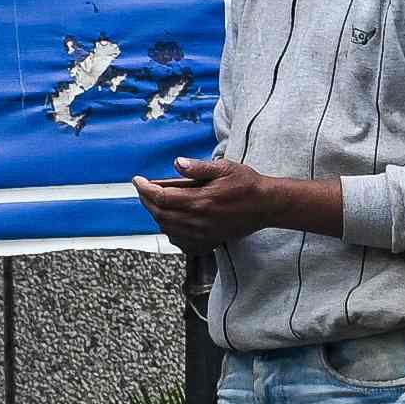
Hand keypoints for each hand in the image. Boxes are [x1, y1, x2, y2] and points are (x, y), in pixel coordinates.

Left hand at [128, 155, 316, 246]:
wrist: (267, 206)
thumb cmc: (247, 184)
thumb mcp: (224, 168)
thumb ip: (198, 167)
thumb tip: (176, 163)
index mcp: (200, 201)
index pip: (161, 197)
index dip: (145, 189)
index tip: (137, 180)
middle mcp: (198, 220)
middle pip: (160, 213)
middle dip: (146, 200)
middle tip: (142, 189)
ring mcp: (202, 233)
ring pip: (168, 228)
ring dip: (156, 214)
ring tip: (154, 201)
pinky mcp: (208, 240)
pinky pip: (180, 240)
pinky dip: (169, 230)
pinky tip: (170, 220)